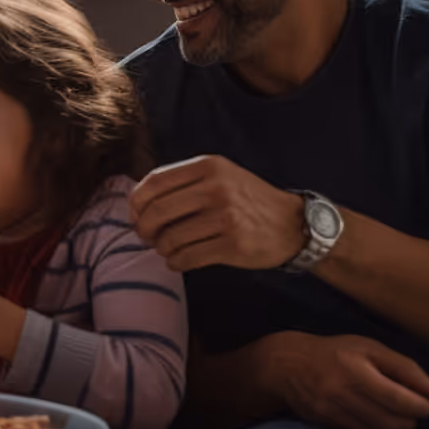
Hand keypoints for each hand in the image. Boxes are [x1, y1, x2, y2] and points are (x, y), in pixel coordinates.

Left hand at [130, 155, 305, 271]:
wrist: (294, 224)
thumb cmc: (247, 200)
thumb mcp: (220, 176)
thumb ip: (183, 182)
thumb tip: (137, 203)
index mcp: (209, 166)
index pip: (154, 182)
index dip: (136, 203)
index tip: (135, 216)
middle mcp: (217, 188)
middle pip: (157, 212)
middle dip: (143, 229)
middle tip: (146, 237)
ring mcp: (227, 217)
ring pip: (170, 238)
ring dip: (161, 248)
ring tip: (167, 248)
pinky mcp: (233, 244)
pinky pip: (186, 257)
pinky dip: (175, 262)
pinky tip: (179, 260)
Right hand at [272, 332, 428, 428]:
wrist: (287, 365)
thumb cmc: (335, 353)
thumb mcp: (369, 348)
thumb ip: (405, 368)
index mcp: (353, 367)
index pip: (396, 398)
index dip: (419, 406)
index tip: (426, 404)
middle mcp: (338, 391)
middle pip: (389, 421)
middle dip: (410, 421)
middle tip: (414, 413)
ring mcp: (329, 410)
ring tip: (402, 422)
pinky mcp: (325, 424)